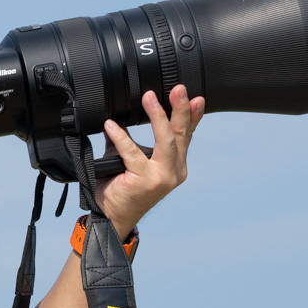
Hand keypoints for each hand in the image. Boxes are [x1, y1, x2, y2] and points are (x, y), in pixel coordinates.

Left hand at [93, 85, 204, 234]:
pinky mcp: (145, 181)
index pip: (186, 136)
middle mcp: (173, 172)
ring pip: (165, 141)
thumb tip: (122, 115)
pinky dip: (121, 137)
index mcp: (175, 166)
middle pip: (181, 135)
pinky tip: (112, 125)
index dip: (192, 116)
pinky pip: (132, 154)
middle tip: (179, 89)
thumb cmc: (122, 190)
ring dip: (158, 116)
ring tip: (150, 97)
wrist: (112, 218)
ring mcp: (162, 178)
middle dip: (181, 110)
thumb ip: (132, 141)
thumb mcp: (132, 160)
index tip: (195, 98)